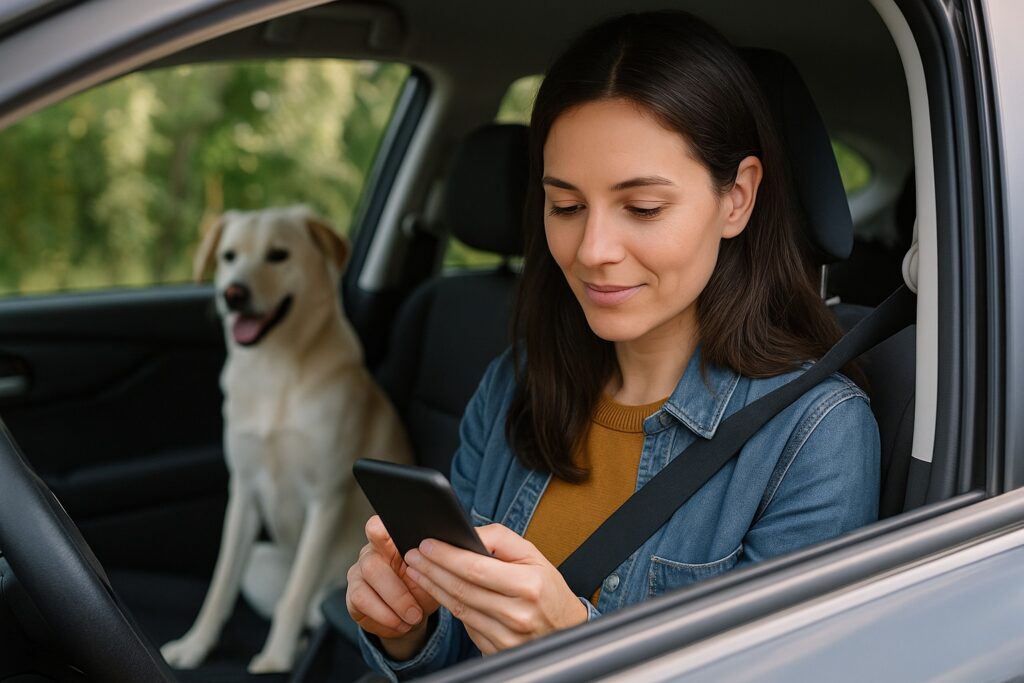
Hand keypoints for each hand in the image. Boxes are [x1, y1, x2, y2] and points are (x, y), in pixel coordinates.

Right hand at [346, 516, 440, 659]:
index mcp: (393, 541)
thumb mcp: (433, 576)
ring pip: (369, 581)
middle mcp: (372, 552)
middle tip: (416, 611)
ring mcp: (359, 572)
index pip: (380, 527)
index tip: (394, 542)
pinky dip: (384, 616)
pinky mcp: (352, 594)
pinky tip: (399, 624)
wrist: (412, 617)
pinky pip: (361, 600)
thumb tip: (445, 553)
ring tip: (412, 618)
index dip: (382, 531)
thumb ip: (432, 563)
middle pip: (373, 561)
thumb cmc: (423, 588)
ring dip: (393, 604)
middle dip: (397, 590)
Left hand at [403, 523, 587, 653]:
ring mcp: (506, 637)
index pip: (476, 568)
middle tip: (413, 555)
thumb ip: (500, 539)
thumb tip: (467, 534)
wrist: (566, 628)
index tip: (426, 544)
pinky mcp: (497, 650)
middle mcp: (517, 614)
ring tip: (418, 571)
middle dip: (431, 569)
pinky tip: (437, 592)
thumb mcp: (533, 555)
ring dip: (433, 588)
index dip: (446, 556)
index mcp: (528, 586)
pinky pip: (466, 625)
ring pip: (459, 608)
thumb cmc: (547, 588)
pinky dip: (449, 606)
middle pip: (462, 589)